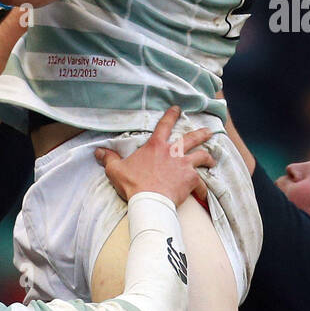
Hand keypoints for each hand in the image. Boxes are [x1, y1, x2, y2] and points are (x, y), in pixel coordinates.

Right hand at [95, 107, 215, 207]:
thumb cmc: (133, 184)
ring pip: (201, 156)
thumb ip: (109, 158)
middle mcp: (173, 152)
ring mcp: (184, 165)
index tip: (178, 109)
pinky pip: (201, 183)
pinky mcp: (191, 180)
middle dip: (201, 133)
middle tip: (208, 131)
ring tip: (212, 159)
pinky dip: (203, 188)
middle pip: (191, 138)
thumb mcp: (116, 170)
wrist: (149, 201)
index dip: (172, 115)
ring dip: (208, 157)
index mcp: (156, 146)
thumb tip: (97, 151)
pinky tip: (204, 193)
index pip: (165, 125)